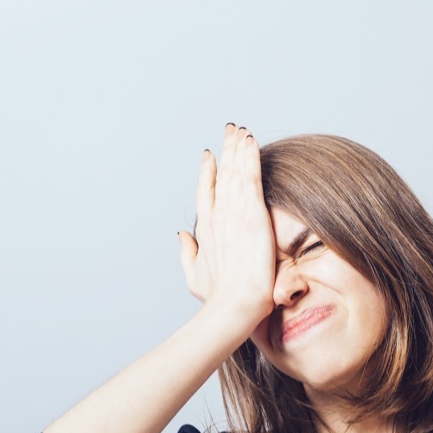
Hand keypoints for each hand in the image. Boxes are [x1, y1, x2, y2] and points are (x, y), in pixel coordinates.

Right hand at [179, 123, 275, 325]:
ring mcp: (233, 212)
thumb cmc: (217, 298)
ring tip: (240, 129)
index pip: (206, 192)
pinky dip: (249, 156)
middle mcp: (216, 215)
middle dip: (225, 151)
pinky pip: (250, 176)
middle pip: (221, 175)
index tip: (210, 156)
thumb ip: (186, 253)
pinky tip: (250, 140)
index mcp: (205, 229)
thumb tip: (181, 235)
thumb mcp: (195, 276)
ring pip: (235, 171)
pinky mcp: (251, 213)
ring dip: (238, 147)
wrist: (234, 303)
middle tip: (229, 131)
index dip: (208, 172)